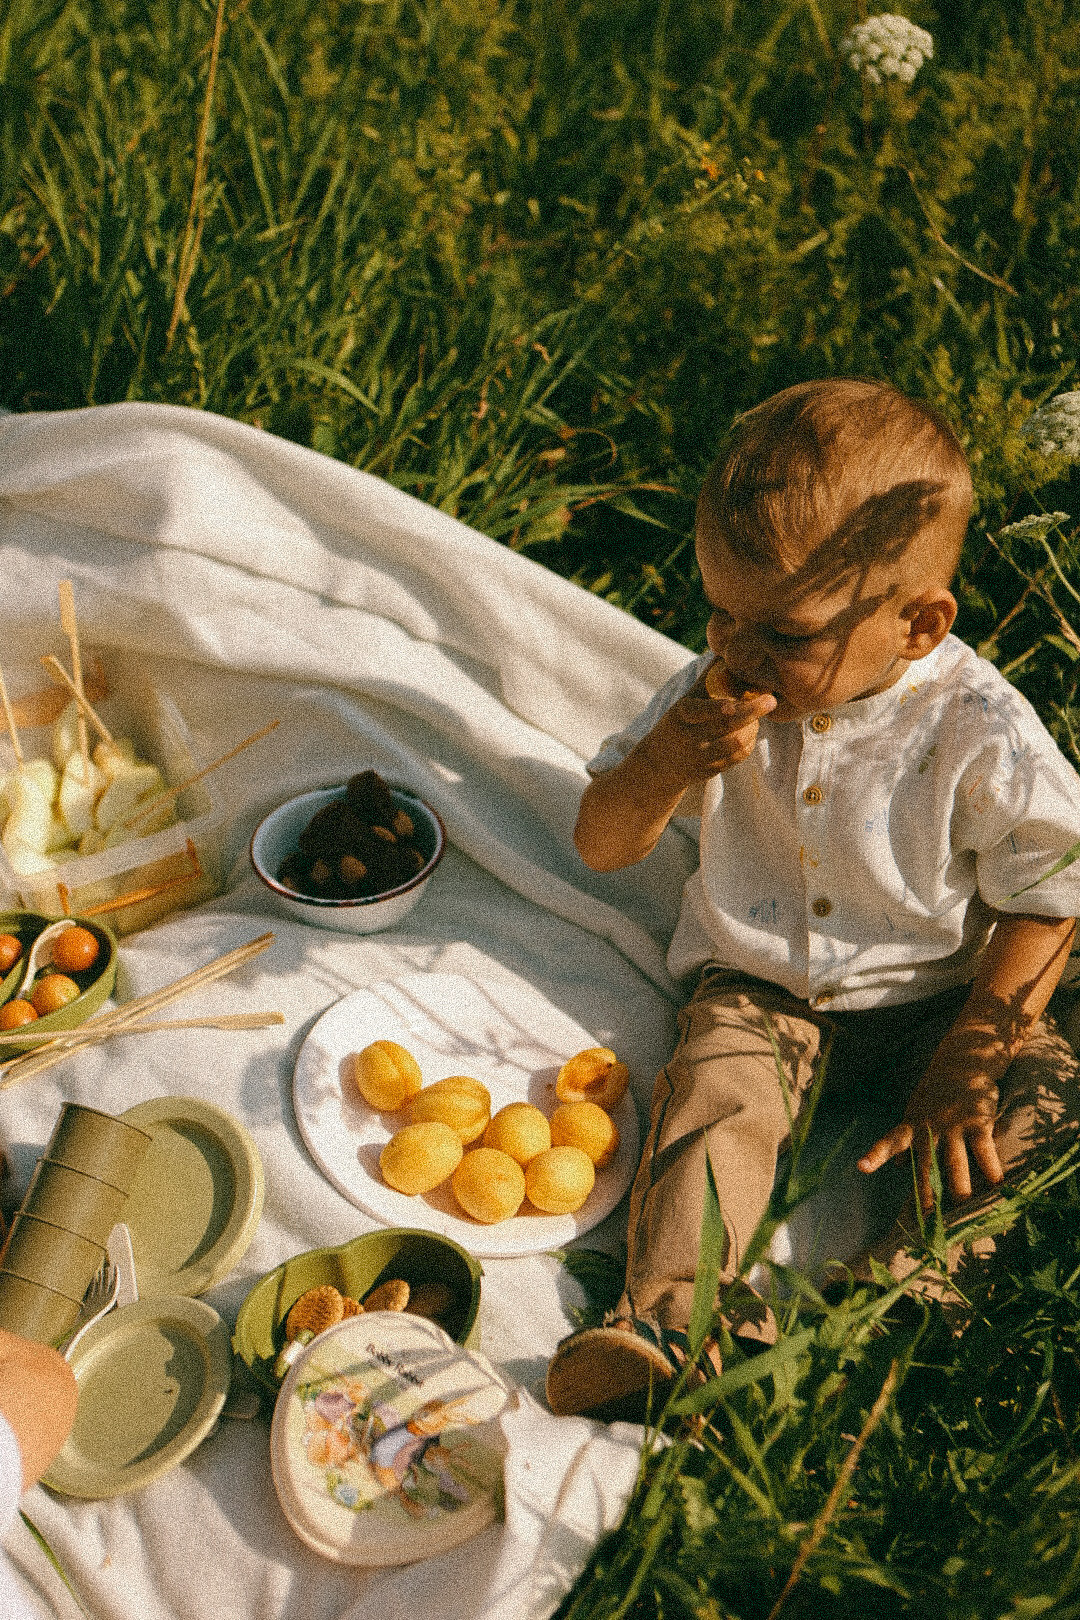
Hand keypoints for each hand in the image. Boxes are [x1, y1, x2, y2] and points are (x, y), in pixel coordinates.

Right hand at [648, 661, 776, 783]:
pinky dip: (748, 743)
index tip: (736, 702)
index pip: (701, 711)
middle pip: (725, 726)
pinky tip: (750, 732)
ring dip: (752, 728)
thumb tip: (728, 650)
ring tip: (757, 717)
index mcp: (682, 715)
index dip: (718, 708)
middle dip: (751, 712)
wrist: (660, 763)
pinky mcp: (709, 771)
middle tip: (771, 700)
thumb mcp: (686, 699)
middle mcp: (690, 737)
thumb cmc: (680, 722)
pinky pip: (736, 757)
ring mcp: (700, 756)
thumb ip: (708, 678)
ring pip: (735, 743)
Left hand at [858, 1066, 1003, 1211]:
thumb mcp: (915, 1111)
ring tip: (964, 1210)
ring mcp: (953, 1126)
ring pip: (955, 1165)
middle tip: (927, 1219)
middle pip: (925, 1167)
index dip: (876, 1155)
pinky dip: (992, 1171)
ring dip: (960, 1189)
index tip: (861, 1167)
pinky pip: (984, 1152)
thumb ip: (906, 1139)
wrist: (963, 1059)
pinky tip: (998, 1187)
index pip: (890, 1142)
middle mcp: (929, 1129)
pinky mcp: (977, 1123)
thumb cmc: (937, 1091)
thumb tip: (893, 1167)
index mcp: (912, 1126)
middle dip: (926, 1194)